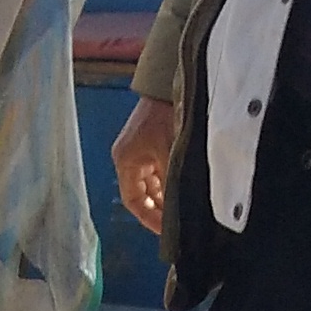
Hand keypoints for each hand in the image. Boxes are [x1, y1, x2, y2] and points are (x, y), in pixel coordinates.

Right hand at [113, 93, 176, 238]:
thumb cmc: (164, 114)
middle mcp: (129, 157)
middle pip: (144, 193)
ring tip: (184, 205)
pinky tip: (185, 185)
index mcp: (125, 161)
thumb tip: (183, 208)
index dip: (149, 218)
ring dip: (167, 193)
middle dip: (161, 207)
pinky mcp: (152, 139)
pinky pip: (160, 168)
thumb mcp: (169, 153)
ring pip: (153, 182)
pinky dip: (171, 179)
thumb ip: (173, 181)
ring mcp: (140, 148)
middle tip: (179, 221)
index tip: (166, 230)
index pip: (134, 201)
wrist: (169, 81)